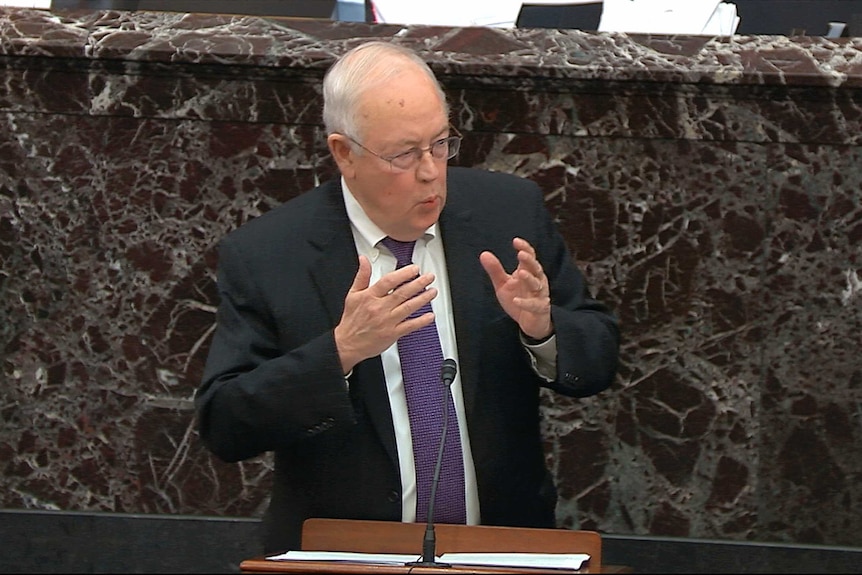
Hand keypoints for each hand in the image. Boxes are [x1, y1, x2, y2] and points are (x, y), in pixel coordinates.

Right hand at [334, 255, 436, 372]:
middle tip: (429, 277)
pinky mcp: (392, 334)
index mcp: (370, 297)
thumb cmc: (351, 320)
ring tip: (433, 291)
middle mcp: (380, 308)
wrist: (348, 343)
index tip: (414, 269)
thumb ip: (362, 275)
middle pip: (402, 293)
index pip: (389, 281)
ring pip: (408, 307)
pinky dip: (421, 321)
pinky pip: (410, 326)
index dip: (403, 274)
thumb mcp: (353, 294)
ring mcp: (387, 321)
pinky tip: (430, 316)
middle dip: (418, 283)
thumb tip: (364, 259)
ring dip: (423, 299)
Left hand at [479, 237, 552, 340]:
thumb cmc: (519, 298)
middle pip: (535, 268)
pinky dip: (526, 303)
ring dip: (529, 278)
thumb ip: (495, 270)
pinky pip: (535, 305)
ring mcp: (540, 294)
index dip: (524, 248)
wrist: (530, 322)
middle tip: (521, 254)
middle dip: (529, 260)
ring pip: (537, 284)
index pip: (529, 256)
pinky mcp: (540, 308)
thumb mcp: (503, 284)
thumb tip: (484, 254)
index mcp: (528, 272)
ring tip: (520, 273)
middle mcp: (537, 280)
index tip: (516, 241)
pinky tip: (517, 300)